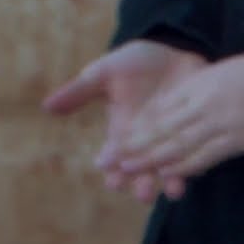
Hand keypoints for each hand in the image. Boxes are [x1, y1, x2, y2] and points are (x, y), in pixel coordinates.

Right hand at [42, 40, 207, 201]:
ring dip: (170, 183)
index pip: (115, 160)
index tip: (113, 179)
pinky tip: (196, 172)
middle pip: (142, 172)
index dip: (114, 172)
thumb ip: (80, 91)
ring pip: (169, 169)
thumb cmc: (137, 63)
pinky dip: (195, 165)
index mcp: (122, 134)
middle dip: (142, 185)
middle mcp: (147, 143)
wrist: (175, 50)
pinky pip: (196, 154)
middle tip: (144, 193)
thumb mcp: (106, 73)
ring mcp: (172, 140)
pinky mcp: (196, 134)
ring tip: (172, 192)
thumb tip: (47, 107)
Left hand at [113, 49, 243, 192]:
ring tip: (129, 170)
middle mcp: (201, 103)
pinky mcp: (236, 138)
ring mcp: (218, 121)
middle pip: (161, 128)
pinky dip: (185, 165)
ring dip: (151, 159)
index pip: (159, 110)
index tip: (116, 142)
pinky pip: (205, 154)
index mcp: (197, 84)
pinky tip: (170, 175)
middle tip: (109, 162)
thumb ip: (201, 89)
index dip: (136, 128)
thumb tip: (181, 108)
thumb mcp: (223, 73)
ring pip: (177, 143)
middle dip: (134, 146)